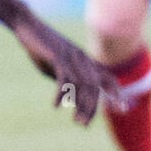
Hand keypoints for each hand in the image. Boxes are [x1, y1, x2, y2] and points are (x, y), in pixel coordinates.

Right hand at [11, 10, 122, 124]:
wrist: (28, 25)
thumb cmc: (43, 48)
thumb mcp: (59, 66)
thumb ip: (69, 79)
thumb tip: (74, 98)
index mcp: (85, 61)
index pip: (107, 78)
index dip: (116, 93)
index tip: (123, 109)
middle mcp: (82, 59)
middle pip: (95, 86)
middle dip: (93, 107)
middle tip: (83, 125)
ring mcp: (71, 57)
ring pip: (83, 84)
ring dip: (81, 106)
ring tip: (77, 122)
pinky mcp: (57, 56)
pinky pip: (64, 78)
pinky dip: (61, 93)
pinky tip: (56, 106)